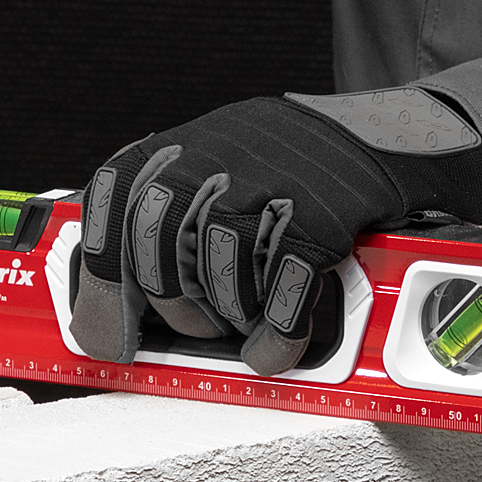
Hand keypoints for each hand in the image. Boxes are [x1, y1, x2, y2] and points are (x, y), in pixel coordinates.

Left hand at [69, 89, 481, 375]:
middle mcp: (208, 156)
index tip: (107, 337)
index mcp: (170, 151)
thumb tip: (106, 314)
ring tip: (246, 323)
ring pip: (216, 270)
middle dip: (171, 311)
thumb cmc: (285, 174)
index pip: (105, 212)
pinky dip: (278, 329)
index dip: (101, 285)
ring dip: (229, 317)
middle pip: (153, 249)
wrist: (381, 136)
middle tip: (196, 334)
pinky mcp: (320, 208)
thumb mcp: (205, 177)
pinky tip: (276, 346)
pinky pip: (282, 285)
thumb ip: (155, 230)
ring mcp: (266, 179)